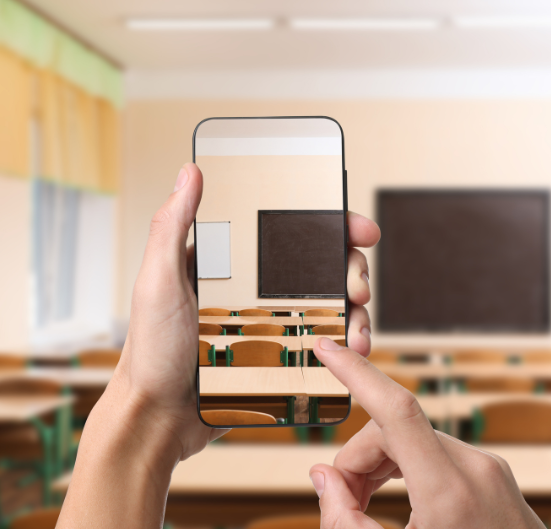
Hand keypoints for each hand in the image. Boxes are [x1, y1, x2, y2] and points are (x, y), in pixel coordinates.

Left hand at [59, 163, 379, 526]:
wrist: (158, 419)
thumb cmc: (150, 351)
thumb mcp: (158, 280)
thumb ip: (172, 226)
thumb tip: (190, 172)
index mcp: (232, 264)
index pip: (290, 233)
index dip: (330, 226)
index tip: (358, 230)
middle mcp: (256, 290)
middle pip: (320, 268)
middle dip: (350, 270)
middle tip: (358, 286)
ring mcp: (271, 325)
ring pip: (329, 306)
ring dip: (355, 311)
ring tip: (358, 327)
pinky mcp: (280, 358)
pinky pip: (322, 345)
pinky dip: (344, 344)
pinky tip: (352, 349)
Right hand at [309, 340, 544, 528]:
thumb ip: (346, 522)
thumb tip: (321, 476)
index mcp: (450, 492)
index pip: (396, 409)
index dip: (355, 373)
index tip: (326, 346)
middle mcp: (475, 469)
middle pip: (395, 431)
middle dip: (357, 459)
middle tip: (340, 505)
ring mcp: (490, 470)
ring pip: (415, 439)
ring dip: (380, 466)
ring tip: (363, 510)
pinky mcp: (495, 476)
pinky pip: (438, 454)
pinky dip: (407, 471)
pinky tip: (396, 503)